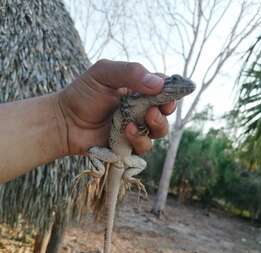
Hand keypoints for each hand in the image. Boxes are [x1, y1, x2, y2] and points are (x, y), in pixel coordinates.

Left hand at [57, 59, 175, 154]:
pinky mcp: (129, 146)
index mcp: (138, 90)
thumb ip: (130, 73)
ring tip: (135, 122)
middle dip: (164, 112)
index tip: (167, 95)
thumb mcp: (104, 74)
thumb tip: (159, 83)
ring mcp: (136, 128)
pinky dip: (139, 139)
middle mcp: (140, 109)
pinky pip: (144, 146)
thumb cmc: (82, 94)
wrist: (64, 121)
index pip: (163, 90)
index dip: (170, 93)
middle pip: (165, 112)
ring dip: (155, 127)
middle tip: (153, 110)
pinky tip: (126, 131)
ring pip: (159, 131)